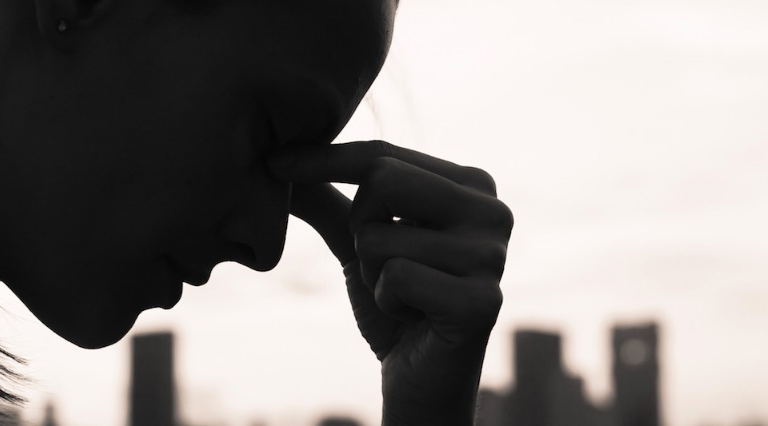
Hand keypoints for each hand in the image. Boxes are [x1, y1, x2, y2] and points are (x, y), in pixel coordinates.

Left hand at [268, 141, 510, 425]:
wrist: (420, 377)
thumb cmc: (396, 302)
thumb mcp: (358, 240)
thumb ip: (328, 198)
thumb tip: (274, 158)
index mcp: (472, 185)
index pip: (384, 156)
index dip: (324, 159)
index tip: (275, 162)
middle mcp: (493, 211)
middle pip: (383, 180)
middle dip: (360, 227)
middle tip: (384, 264)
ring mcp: (493, 256)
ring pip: (379, 237)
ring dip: (373, 274)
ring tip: (406, 296)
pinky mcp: (483, 301)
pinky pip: (396, 277)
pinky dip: (387, 302)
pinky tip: (414, 318)